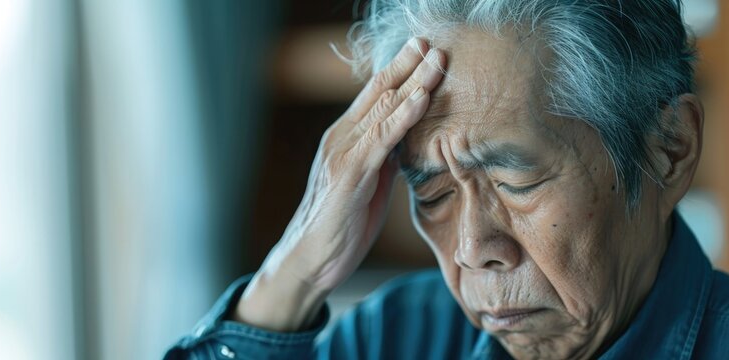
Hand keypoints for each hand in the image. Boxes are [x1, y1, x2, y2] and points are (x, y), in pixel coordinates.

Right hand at [234, 38, 446, 330]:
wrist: (308, 261)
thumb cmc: (339, 226)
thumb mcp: (367, 185)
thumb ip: (383, 158)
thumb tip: (406, 139)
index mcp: (345, 139)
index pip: (374, 97)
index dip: (400, 71)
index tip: (423, 50)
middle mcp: (340, 138)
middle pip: (378, 93)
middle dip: (408, 66)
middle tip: (432, 41)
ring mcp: (343, 154)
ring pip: (382, 109)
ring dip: (413, 82)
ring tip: (437, 59)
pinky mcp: (349, 175)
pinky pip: (382, 139)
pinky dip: (403, 117)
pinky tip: (421, 99)